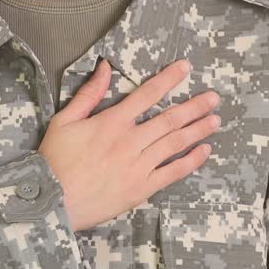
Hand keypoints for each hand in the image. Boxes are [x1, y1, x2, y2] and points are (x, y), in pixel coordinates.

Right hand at [38, 57, 221, 231]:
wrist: (53, 200)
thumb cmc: (55, 160)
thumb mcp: (64, 120)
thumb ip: (89, 93)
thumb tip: (105, 67)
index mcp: (112, 122)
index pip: (147, 94)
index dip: (169, 79)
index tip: (185, 68)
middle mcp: (130, 141)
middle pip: (170, 119)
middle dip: (194, 106)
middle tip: (214, 97)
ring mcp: (138, 166)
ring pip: (175, 143)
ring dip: (198, 130)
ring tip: (215, 120)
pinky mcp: (141, 188)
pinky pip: (172, 172)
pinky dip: (191, 161)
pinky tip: (204, 151)